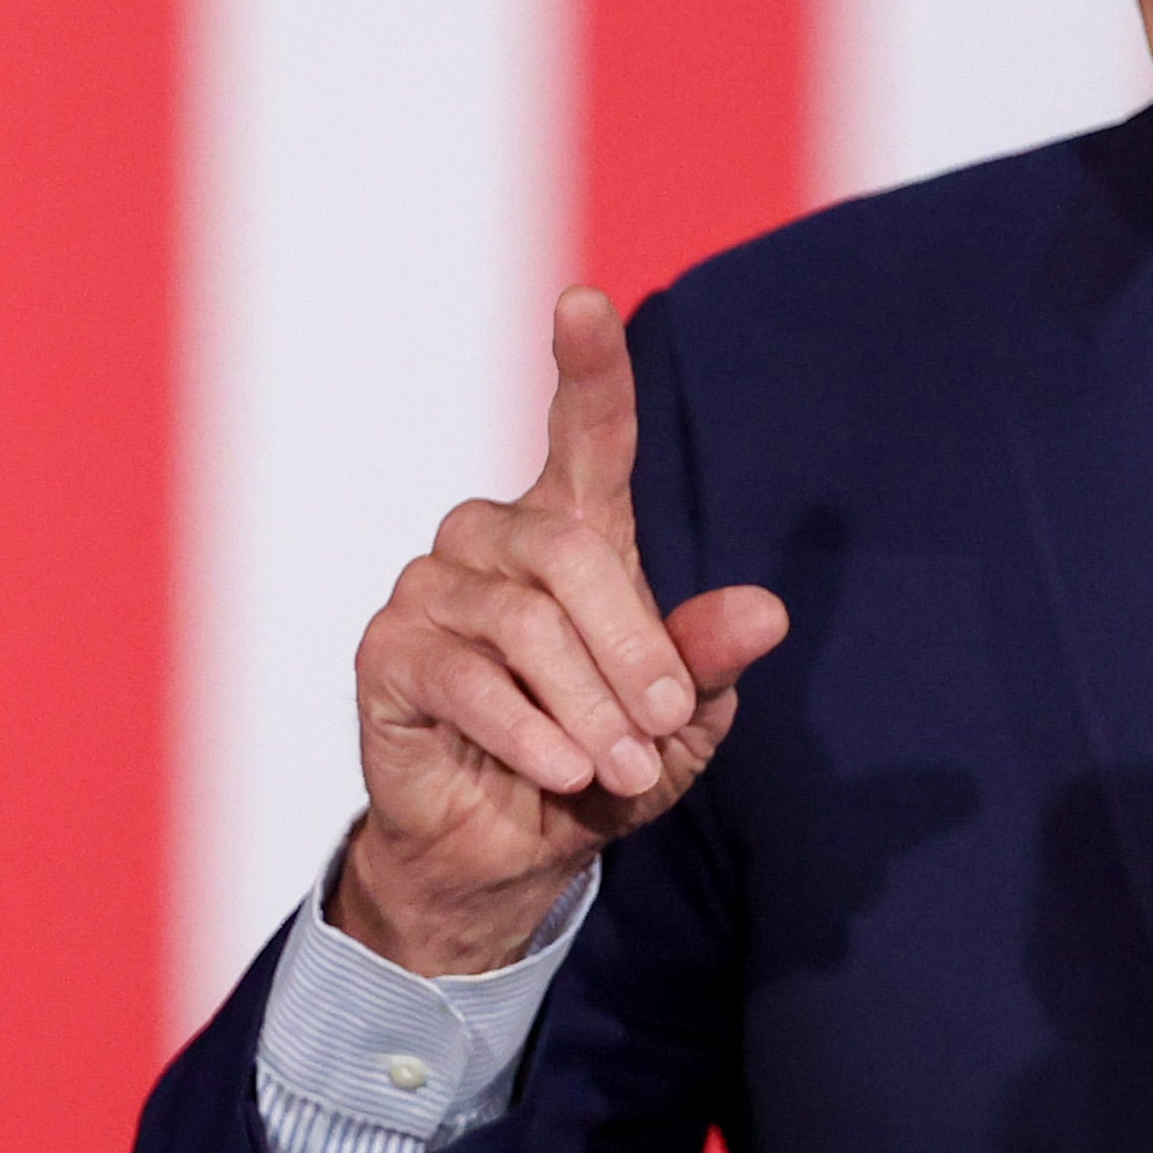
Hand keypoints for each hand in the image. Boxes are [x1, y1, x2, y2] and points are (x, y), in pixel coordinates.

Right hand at [337, 288, 790, 975]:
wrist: (508, 852)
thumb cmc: (599, 766)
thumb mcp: (677, 722)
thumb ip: (709, 663)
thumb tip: (766, 612)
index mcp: (572, 531)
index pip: (584, 434)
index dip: (587, 367)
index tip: (583, 301)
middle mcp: (492, 539)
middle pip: (570, 555)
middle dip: (633, 648)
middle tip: (665, 727)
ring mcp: (429, 590)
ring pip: (523, 623)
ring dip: (588, 704)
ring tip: (622, 767)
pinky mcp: (386, 653)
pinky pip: (465, 678)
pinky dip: (528, 730)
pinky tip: (560, 770)